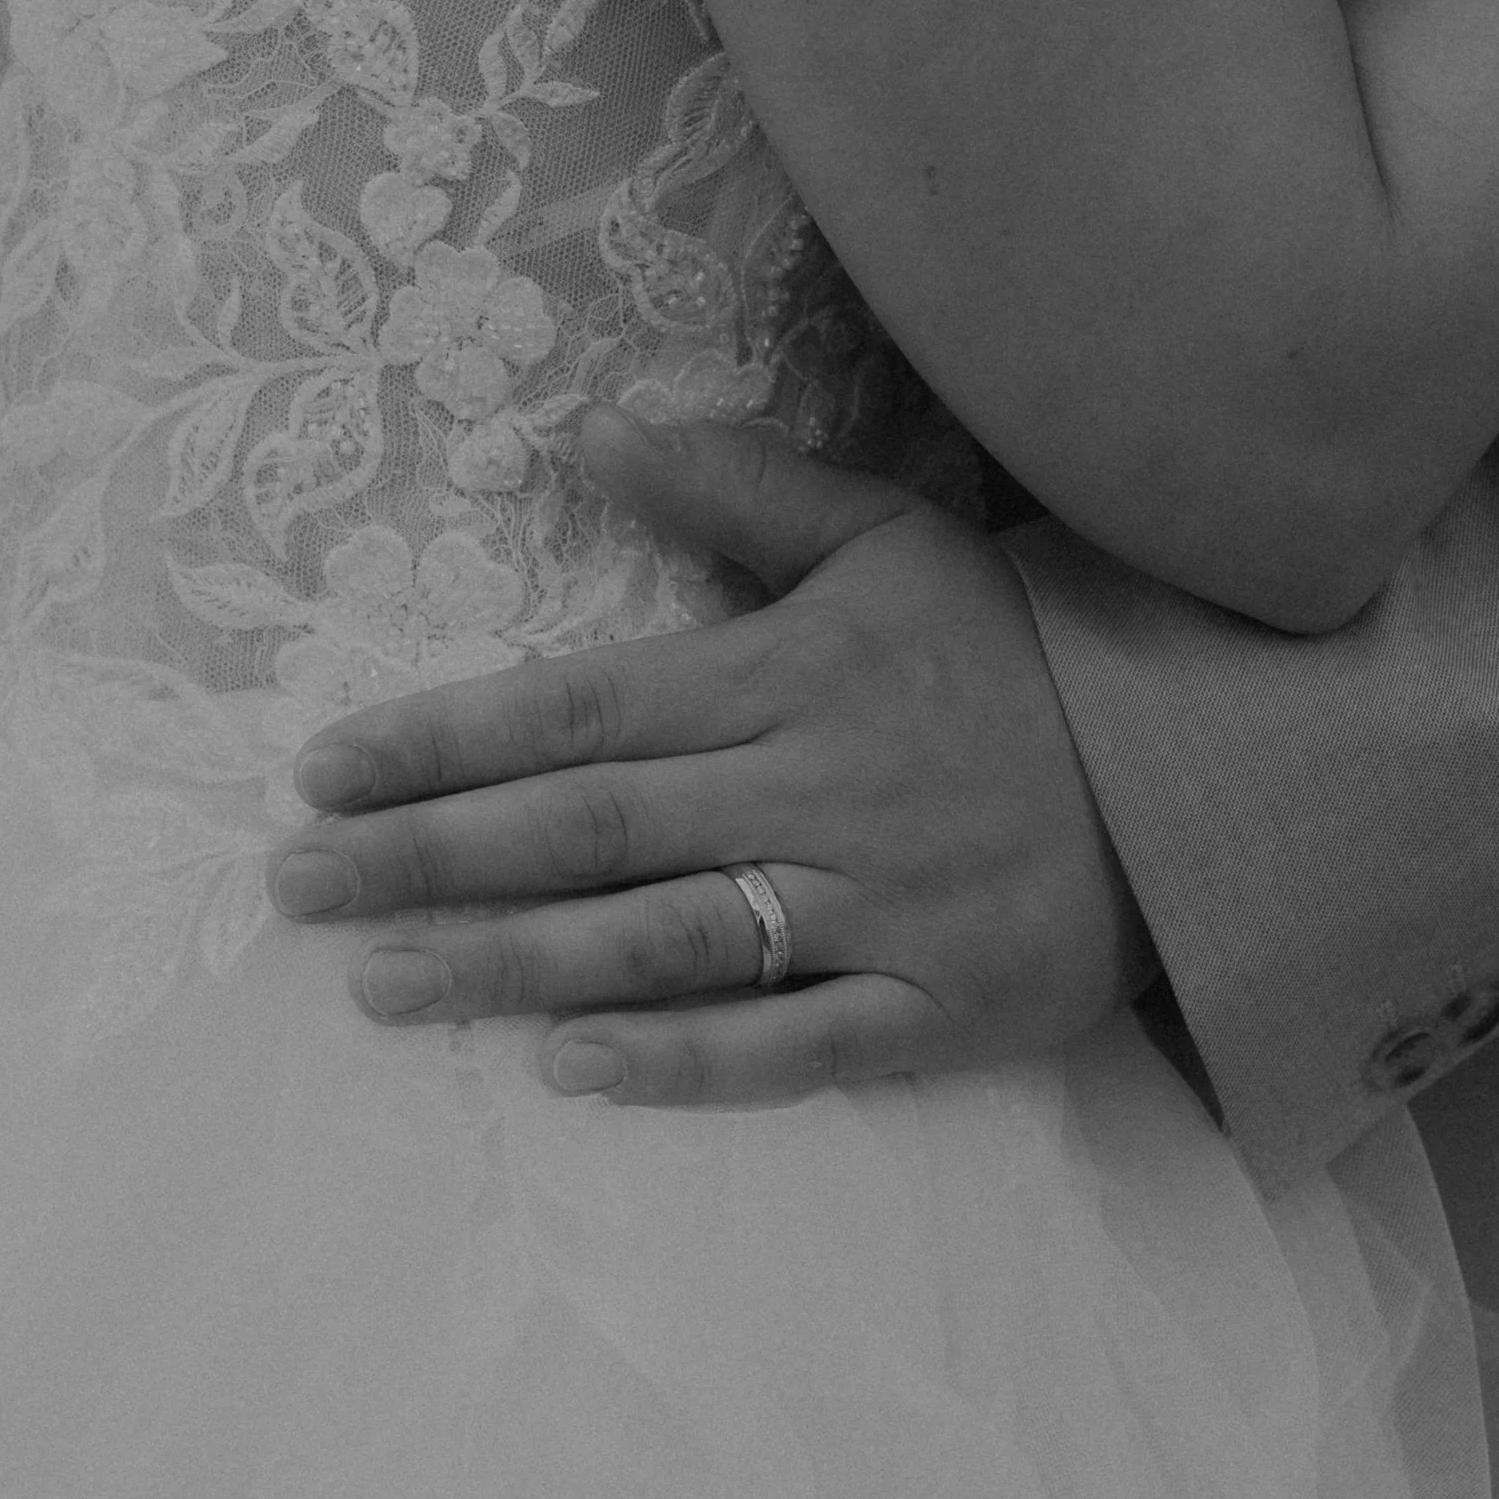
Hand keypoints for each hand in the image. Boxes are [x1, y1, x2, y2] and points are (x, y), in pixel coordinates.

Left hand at [268, 411, 1156, 1102]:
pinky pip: (797, 1042)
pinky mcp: (938, 1005)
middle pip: (590, 827)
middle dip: (431, 857)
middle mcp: (817, 788)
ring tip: (380, 988)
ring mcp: (878, 904)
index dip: (443, 739)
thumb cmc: (1019, 646)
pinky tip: (571, 1068)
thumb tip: (583, 430)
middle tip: (295, 888)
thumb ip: (737, 486)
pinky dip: (686, 1059)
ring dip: (514, 964)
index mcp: (789, 671)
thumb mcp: (891, 534)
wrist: (1203, 764)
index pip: (580, 706)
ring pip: (667, 938)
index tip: (322, 771)